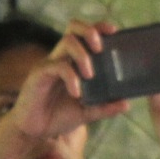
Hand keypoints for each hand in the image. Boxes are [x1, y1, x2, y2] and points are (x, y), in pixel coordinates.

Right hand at [1, 19, 131, 146]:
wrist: (33, 131)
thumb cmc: (57, 116)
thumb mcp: (86, 113)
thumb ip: (104, 107)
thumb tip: (126, 104)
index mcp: (72, 62)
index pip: (84, 35)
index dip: (98, 28)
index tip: (114, 31)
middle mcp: (61, 58)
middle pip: (73, 28)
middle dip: (90, 31)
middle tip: (100, 49)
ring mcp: (49, 64)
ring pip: (67, 42)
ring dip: (83, 55)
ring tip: (90, 75)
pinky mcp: (39, 74)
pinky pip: (56, 66)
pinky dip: (70, 77)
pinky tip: (76, 93)